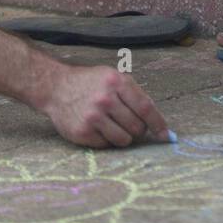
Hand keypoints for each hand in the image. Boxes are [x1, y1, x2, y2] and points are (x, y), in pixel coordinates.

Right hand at [41, 65, 168, 147]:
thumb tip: (157, 123)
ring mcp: (93, 117)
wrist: (56, 87)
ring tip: (112, 125)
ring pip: (124, 140)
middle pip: (137, 128)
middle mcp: (105, 99)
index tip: (166, 135)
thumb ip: (135, 95)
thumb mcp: (113, 77)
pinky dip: (106, 139)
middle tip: (127, 123)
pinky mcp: (82, 132)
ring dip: (123, 136)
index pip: (146, 108)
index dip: (158, 124)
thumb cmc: (90, 83)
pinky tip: (97, 127)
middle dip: (137, 129)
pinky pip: (106, 145)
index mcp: (116, 82)